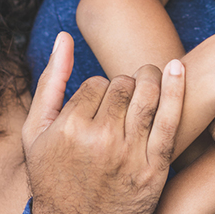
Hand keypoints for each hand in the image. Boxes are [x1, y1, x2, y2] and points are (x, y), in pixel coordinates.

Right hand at [23, 32, 184, 213]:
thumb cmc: (53, 176)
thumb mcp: (37, 132)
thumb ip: (51, 82)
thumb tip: (63, 37)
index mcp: (70, 128)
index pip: (97, 83)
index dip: (99, 91)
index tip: (98, 107)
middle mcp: (101, 139)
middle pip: (124, 84)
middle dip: (125, 84)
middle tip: (123, 97)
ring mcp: (130, 154)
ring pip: (148, 94)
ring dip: (150, 80)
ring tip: (146, 83)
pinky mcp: (154, 168)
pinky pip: (171, 120)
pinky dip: (176, 90)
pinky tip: (177, 69)